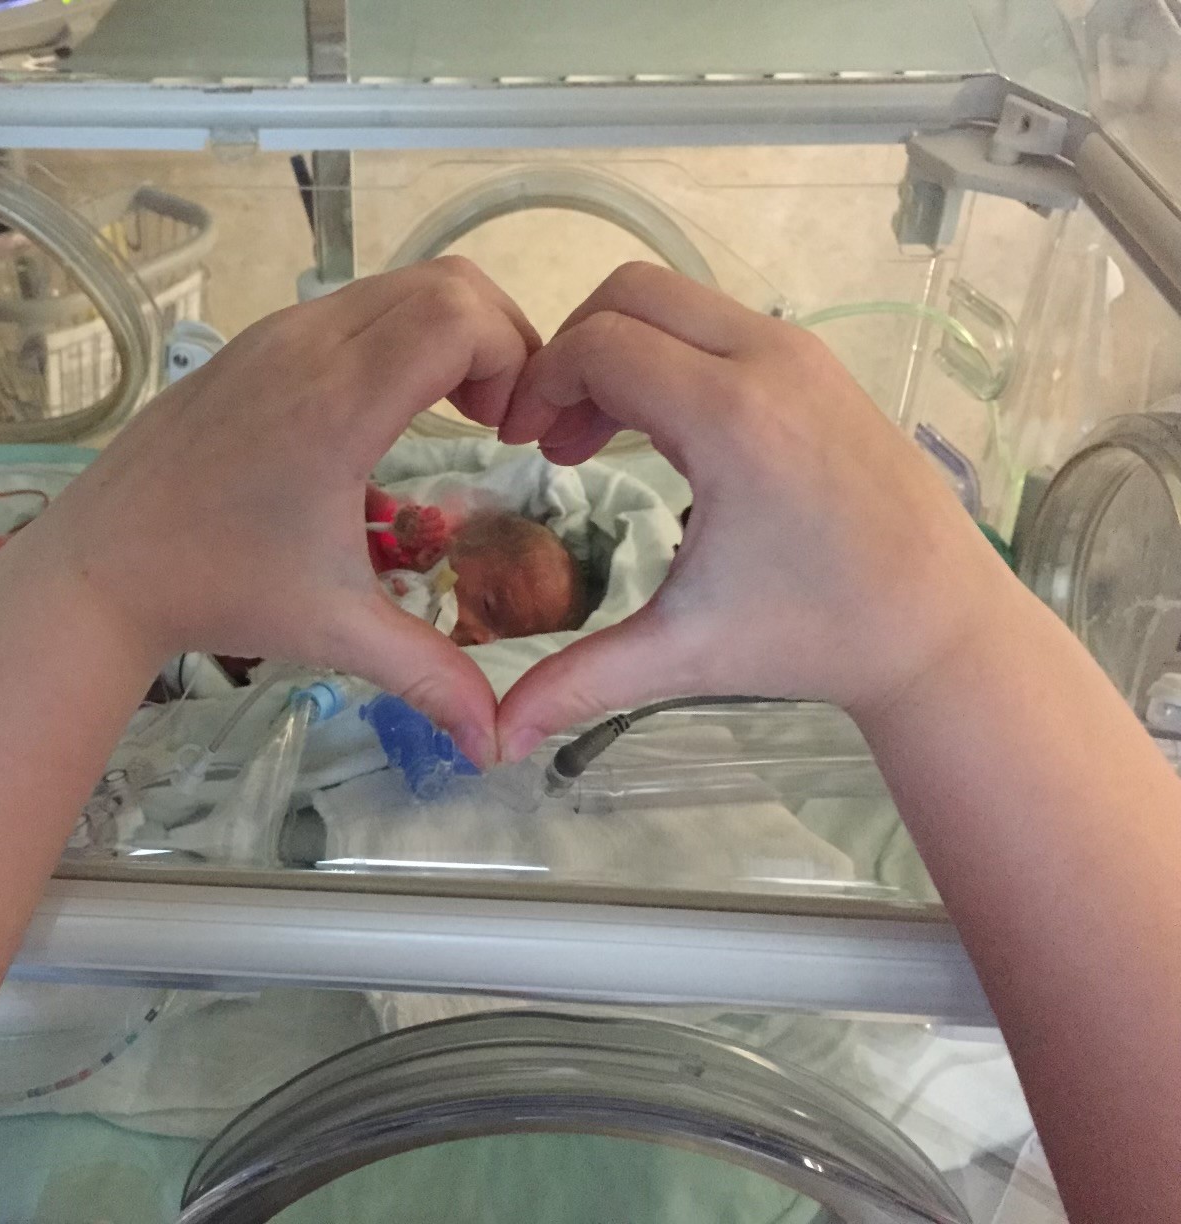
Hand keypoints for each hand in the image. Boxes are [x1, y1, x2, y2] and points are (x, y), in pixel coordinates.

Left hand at [19, 258, 538, 764]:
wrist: (98, 567)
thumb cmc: (218, 592)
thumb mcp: (334, 629)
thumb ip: (429, 675)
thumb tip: (496, 742)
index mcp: (337, 405)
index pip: (459, 318)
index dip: (512, 357)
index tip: (508, 431)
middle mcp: (307, 347)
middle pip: (445, 281)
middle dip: (498, 337)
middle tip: (498, 418)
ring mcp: (273, 335)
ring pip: (397, 284)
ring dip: (448, 331)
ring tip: (456, 413)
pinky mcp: (250, 343)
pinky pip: (351, 304)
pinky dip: (398, 333)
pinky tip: (388, 410)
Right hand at [491, 262, 1020, 759]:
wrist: (942, 626)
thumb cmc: (813, 636)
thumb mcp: (684, 654)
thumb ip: (579, 683)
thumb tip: (499, 738)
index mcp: (729, 417)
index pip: (599, 347)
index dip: (540, 386)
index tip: (521, 447)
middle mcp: (768, 360)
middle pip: (631, 294)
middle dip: (571, 351)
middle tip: (551, 435)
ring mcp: (801, 353)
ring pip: (677, 300)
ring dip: (620, 352)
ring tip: (596, 439)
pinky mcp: (820, 365)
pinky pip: (718, 324)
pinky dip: (668, 355)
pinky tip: (661, 435)